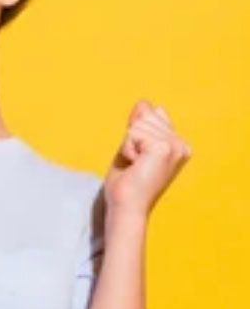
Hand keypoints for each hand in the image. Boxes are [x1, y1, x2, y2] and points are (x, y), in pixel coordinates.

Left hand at [102, 99, 192, 218]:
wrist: (126, 206)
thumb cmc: (127, 183)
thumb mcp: (133, 147)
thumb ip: (140, 125)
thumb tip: (144, 102)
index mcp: (179, 145)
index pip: (152, 114)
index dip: (136, 133)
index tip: (139, 158)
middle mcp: (182, 145)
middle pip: (144, 117)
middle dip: (131, 139)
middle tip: (135, 163)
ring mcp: (175, 146)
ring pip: (137, 125)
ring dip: (128, 146)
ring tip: (135, 166)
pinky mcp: (163, 148)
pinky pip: (133, 133)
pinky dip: (127, 149)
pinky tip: (134, 166)